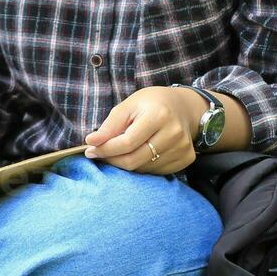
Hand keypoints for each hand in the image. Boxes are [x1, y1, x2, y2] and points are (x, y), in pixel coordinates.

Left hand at [82, 86, 202, 174]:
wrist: (184, 107)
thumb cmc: (152, 104)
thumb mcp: (129, 105)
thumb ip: (110, 125)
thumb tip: (91, 142)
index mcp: (158, 115)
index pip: (127, 142)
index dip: (105, 149)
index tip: (90, 149)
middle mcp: (174, 134)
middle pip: (134, 159)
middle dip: (112, 160)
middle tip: (99, 154)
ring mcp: (182, 148)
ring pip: (143, 168)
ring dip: (126, 163)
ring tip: (120, 151)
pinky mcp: (186, 159)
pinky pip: (156, 171)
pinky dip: (142, 166)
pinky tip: (139, 153)